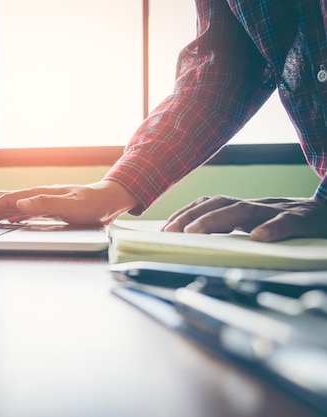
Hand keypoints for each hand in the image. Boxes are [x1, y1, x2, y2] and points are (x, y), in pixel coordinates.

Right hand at [0, 180, 137, 226]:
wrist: (109, 200)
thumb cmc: (92, 203)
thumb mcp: (69, 206)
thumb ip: (44, 204)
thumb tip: (19, 204)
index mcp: (40, 194)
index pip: (9, 200)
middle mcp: (39, 196)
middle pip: (9, 202)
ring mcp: (44, 201)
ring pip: (16, 207)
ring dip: (0, 213)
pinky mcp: (51, 208)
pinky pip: (26, 212)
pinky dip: (14, 216)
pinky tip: (12, 220)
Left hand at [162, 195, 326, 240]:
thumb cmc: (292, 223)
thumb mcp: (259, 225)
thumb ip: (233, 230)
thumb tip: (197, 240)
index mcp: (246, 208)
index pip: (210, 203)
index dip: (187, 212)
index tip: (165, 228)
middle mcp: (258, 205)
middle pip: (220, 203)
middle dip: (192, 216)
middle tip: (172, 232)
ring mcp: (280, 210)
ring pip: (245, 210)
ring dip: (216, 219)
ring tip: (195, 231)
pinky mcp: (305, 220)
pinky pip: (288, 222)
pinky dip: (273, 228)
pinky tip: (258, 238)